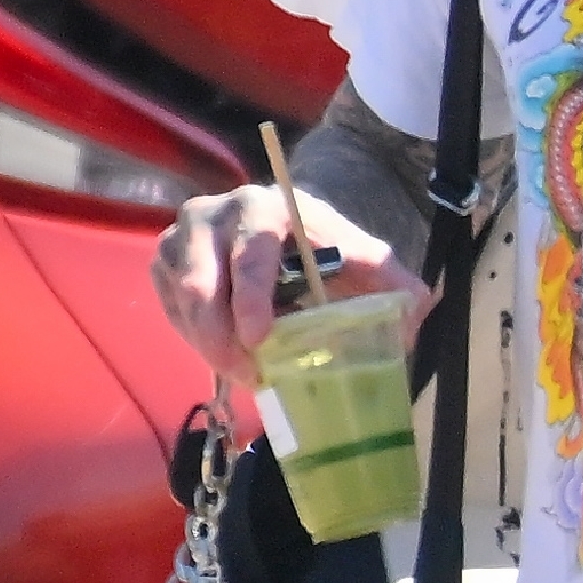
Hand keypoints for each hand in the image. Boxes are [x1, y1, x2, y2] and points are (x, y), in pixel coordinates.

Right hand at [152, 182, 426, 387]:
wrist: (284, 230)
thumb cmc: (324, 249)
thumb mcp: (361, 259)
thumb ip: (393, 280)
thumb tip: (418, 306)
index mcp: (267, 206)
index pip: (251, 252)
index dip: (252, 297)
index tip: (261, 338)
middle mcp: (213, 213)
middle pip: (201, 283)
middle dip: (223, 337)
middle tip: (252, 376)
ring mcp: (181, 238)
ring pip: (182, 302)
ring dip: (209, 345)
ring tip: (245, 373)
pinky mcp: (163, 264)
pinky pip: (171, 311)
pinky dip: (196, 339)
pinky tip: (226, 355)